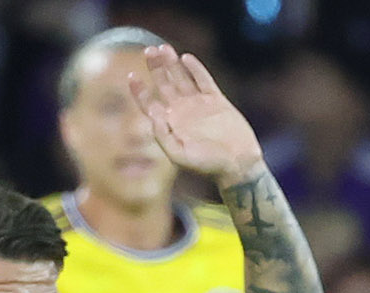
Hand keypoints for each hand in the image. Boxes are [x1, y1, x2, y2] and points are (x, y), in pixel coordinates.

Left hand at [127, 45, 263, 186]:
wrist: (237, 164)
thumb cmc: (208, 166)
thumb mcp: (179, 156)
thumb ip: (164, 137)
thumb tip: (154, 116)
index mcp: (169, 125)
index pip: (149, 104)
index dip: (139, 90)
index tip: (132, 75)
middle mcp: (182, 112)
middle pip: (163, 85)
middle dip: (155, 68)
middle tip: (149, 51)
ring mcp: (199, 104)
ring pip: (181, 78)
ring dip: (171, 64)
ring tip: (163, 48)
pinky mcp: (216, 100)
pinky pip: (204, 80)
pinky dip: (195, 69)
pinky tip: (186, 58)